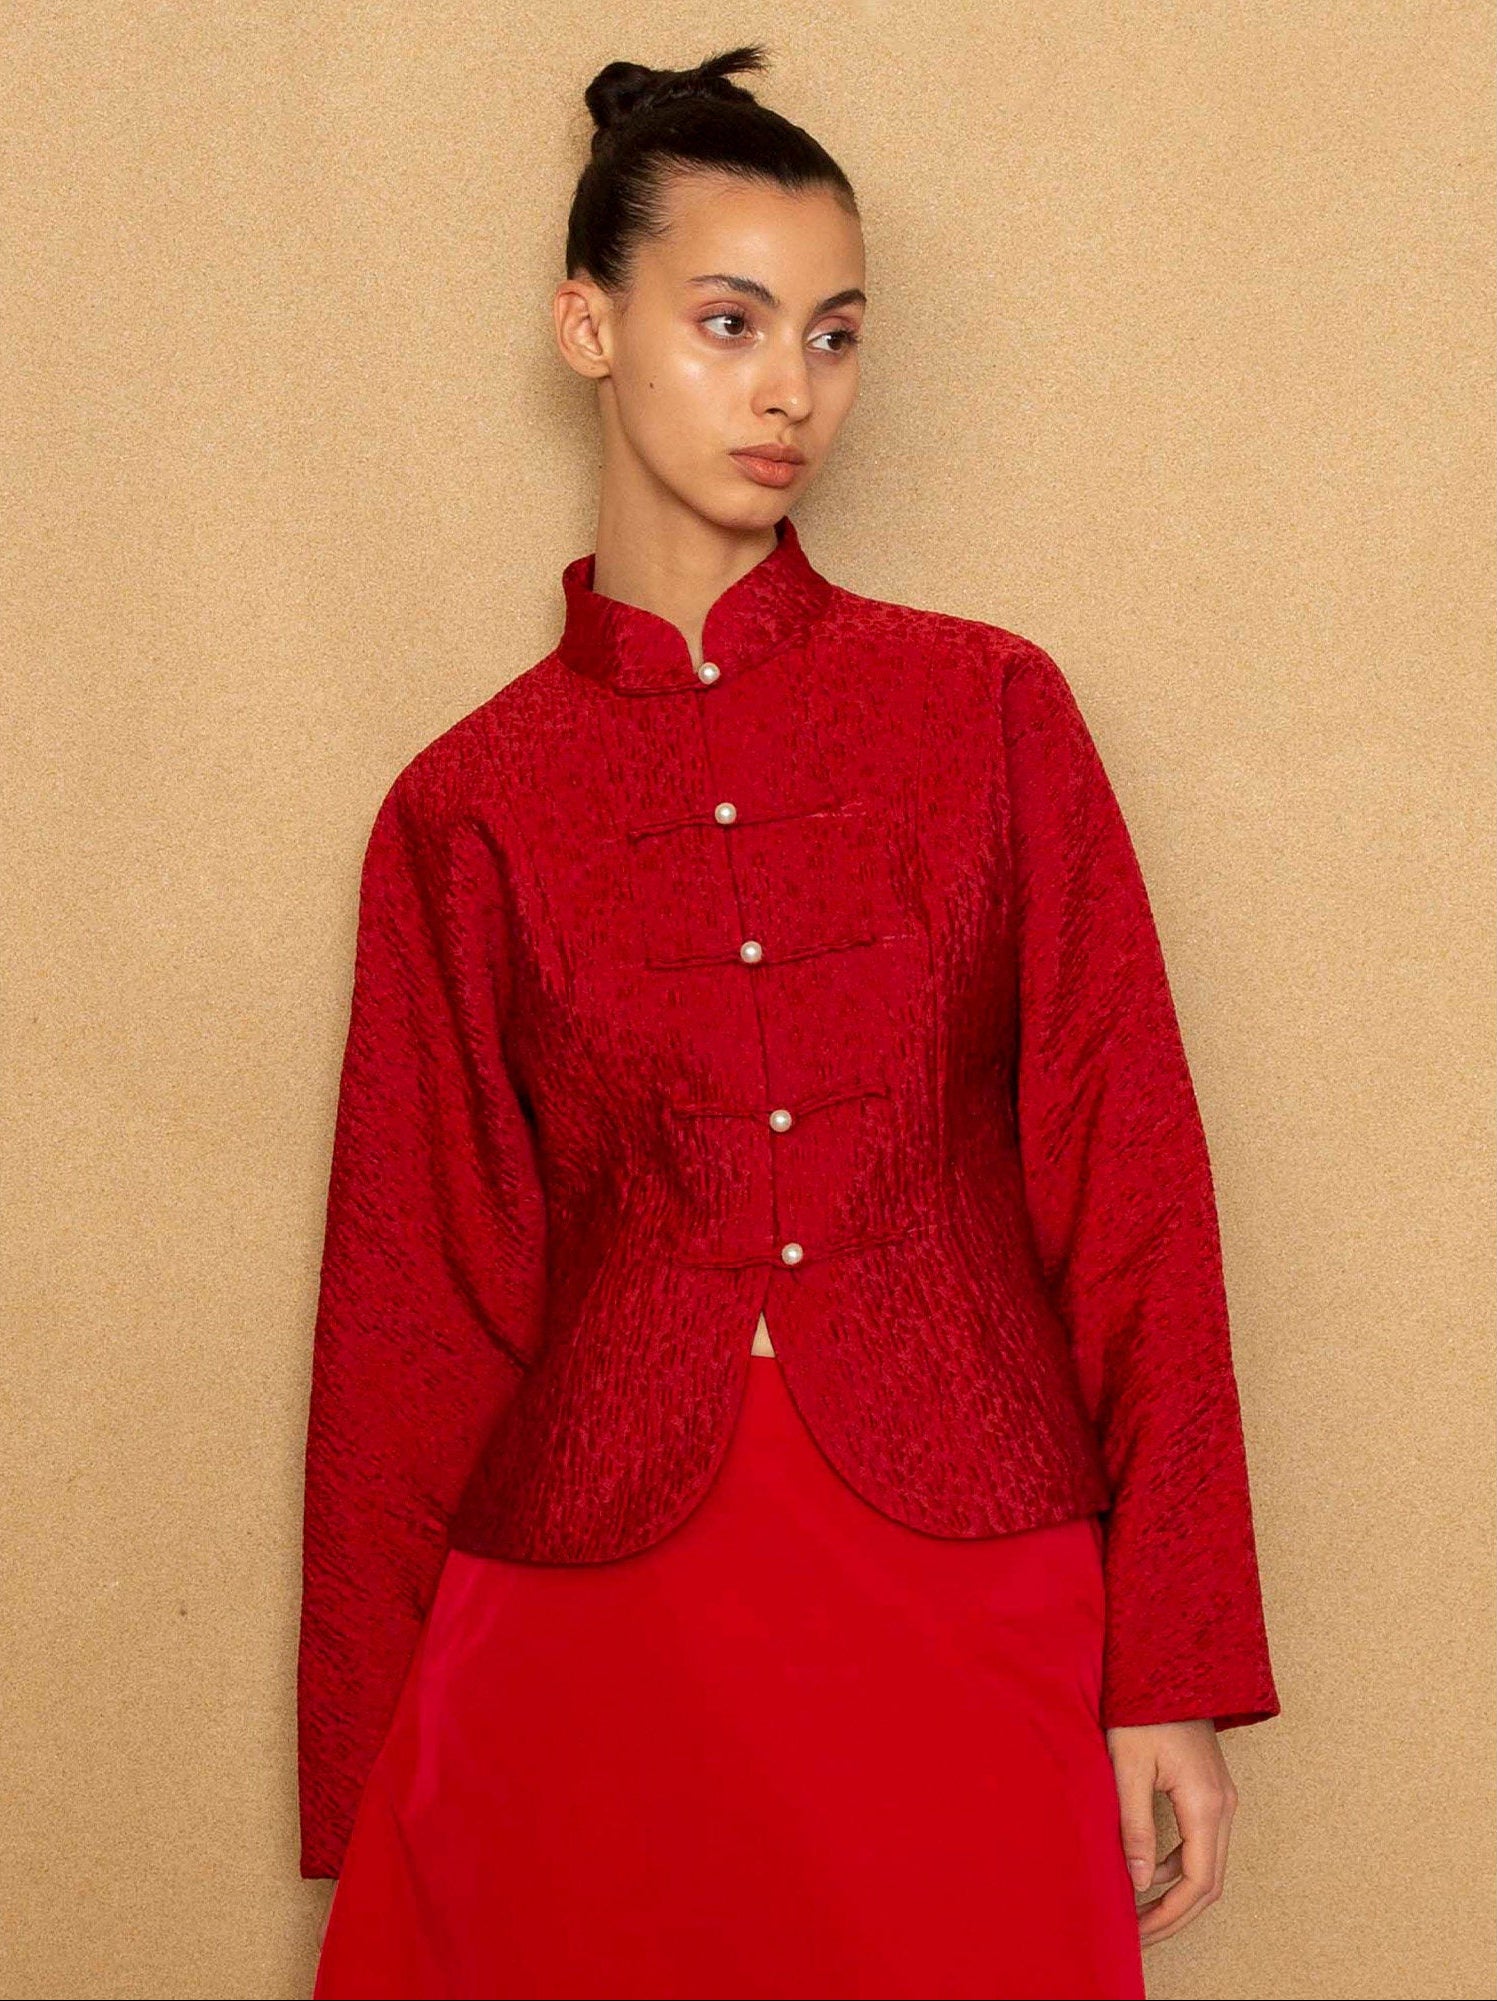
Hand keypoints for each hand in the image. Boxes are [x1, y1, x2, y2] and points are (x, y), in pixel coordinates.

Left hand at [1105, 1718, 1237, 1945]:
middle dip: (1174, 1915)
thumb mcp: (1128, 1767)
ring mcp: (1222, 1799)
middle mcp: (1224, 1807)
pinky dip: (1179, 1866)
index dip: (1168, 1915)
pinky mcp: (1212, 1792)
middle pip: (1208, 1883)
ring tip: (1139, 1912)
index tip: (1137, 1932)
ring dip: (1177, 1894)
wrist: (1168, 1665)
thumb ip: (1135, 1825)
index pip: (1196, 1883)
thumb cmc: (1144, 1709)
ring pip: (1208, 1866)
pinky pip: (1202, 1843)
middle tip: (1138, 1936)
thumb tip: (1139, 1882)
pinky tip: (1148, 1871)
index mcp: (1206, 1805)